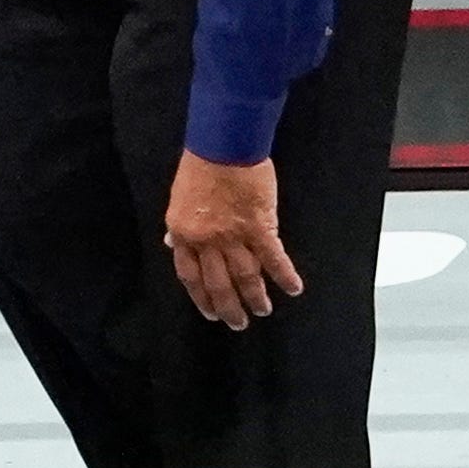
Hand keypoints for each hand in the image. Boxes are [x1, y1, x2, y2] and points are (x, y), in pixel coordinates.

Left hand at [163, 149, 296, 329]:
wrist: (223, 144)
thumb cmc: (200, 166)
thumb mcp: (179, 199)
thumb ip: (181, 226)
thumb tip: (175, 245)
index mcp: (184, 234)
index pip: (190, 276)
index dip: (201, 297)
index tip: (210, 311)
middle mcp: (206, 241)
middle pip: (218, 283)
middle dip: (228, 307)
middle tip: (237, 323)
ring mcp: (233, 236)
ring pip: (245, 276)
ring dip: (255, 297)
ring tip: (262, 311)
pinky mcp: (260, 226)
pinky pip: (273, 258)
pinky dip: (284, 275)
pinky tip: (293, 289)